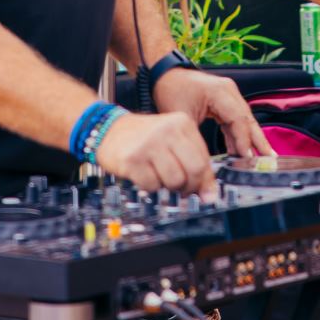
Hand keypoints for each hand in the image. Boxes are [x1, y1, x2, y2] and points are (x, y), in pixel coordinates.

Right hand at [94, 110, 216, 197]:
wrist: (109, 130)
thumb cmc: (145, 137)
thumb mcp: (173, 140)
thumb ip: (193, 161)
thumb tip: (209, 195)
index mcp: (182, 123)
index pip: (204, 160)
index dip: (205, 181)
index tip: (204, 192)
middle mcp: (167, 131)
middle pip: (194, 171)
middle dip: (190, 187)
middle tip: (182, 188)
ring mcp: (149, 144)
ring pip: (174, 181)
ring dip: (168, 187)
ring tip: (159, 176)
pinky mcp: (133, 159)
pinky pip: (152, 186)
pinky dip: (150, 186)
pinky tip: (144, 174)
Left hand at [153, 68, 273, 159]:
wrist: (165, 72)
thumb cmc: (171, 89)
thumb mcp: (182, 117)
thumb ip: (197, 138)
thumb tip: (205, 161)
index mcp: (221, 92)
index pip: (239, 119)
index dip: (244, 140)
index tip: (247, 157)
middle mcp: (229, 91)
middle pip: (248, 119)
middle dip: (259, 140)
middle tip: (270, 157)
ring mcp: (228, 94)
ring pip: (244, 120)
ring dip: (251, 139)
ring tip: (262, 157)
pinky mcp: (224, 100)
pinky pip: (235, 119)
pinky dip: (239, 134)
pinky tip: (243, 149)